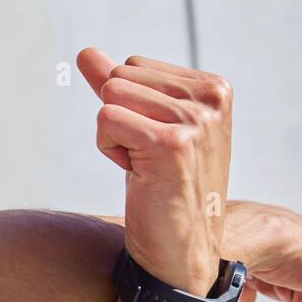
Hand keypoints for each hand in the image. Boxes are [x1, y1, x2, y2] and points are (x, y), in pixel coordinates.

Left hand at [77, 49, 232, 295]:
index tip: (156, 143)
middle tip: (149, 158)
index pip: (133, 65)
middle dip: (120, 118)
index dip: (130, 106)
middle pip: (120, 77)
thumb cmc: (162, 188)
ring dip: (114, 135)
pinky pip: (106, 119)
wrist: (180, 249)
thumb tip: (85, 52)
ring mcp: (195, 120)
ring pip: (110, 96)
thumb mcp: (145, 127)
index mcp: (215, 87)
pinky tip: (139, 174)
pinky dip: (109, 149)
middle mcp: (211, 98)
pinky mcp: (172, 143)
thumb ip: (118, 86)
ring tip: (146, 166)